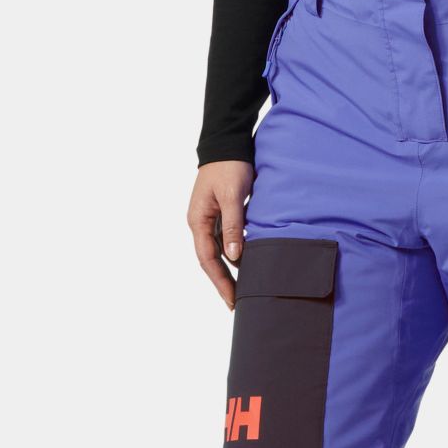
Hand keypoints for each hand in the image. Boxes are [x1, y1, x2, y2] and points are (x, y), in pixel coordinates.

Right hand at [189, 160, 255, 307]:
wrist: (227, 143)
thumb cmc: (229, 167)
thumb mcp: (232, 196)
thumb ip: (232, 226)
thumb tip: (234, 257)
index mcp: (198, 221)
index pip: (207, 260)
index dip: (219, 282)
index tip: (232, 300)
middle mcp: (200, 223)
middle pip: (211, 261)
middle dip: (223, 282)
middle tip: (237, 304)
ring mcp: (209, 219)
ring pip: (219, 251)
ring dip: (231, 269)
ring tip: (246, 287)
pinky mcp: (220, 213)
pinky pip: (226, 239)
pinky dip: (236, 252)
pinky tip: (249, 262)